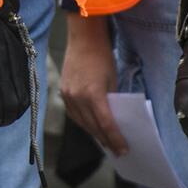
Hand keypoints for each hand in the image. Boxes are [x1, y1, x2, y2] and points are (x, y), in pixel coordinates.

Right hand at [58, 13, 127, 154]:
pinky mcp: (63, 91)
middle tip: (117, 150)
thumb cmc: (102, 56)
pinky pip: (73, 114)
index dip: (115, 139)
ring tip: (105, 141)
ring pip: (81, 122)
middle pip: (92, 126)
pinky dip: (83, 122)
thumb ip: (112, 101)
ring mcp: (67, 95)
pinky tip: (91, 126)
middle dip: (106, 140)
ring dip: (94, 133)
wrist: (83, 38)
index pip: (105, 124)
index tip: (124, 149)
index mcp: (92, 94)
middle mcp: (77, 98)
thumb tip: (115, 119)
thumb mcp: (113, 80)